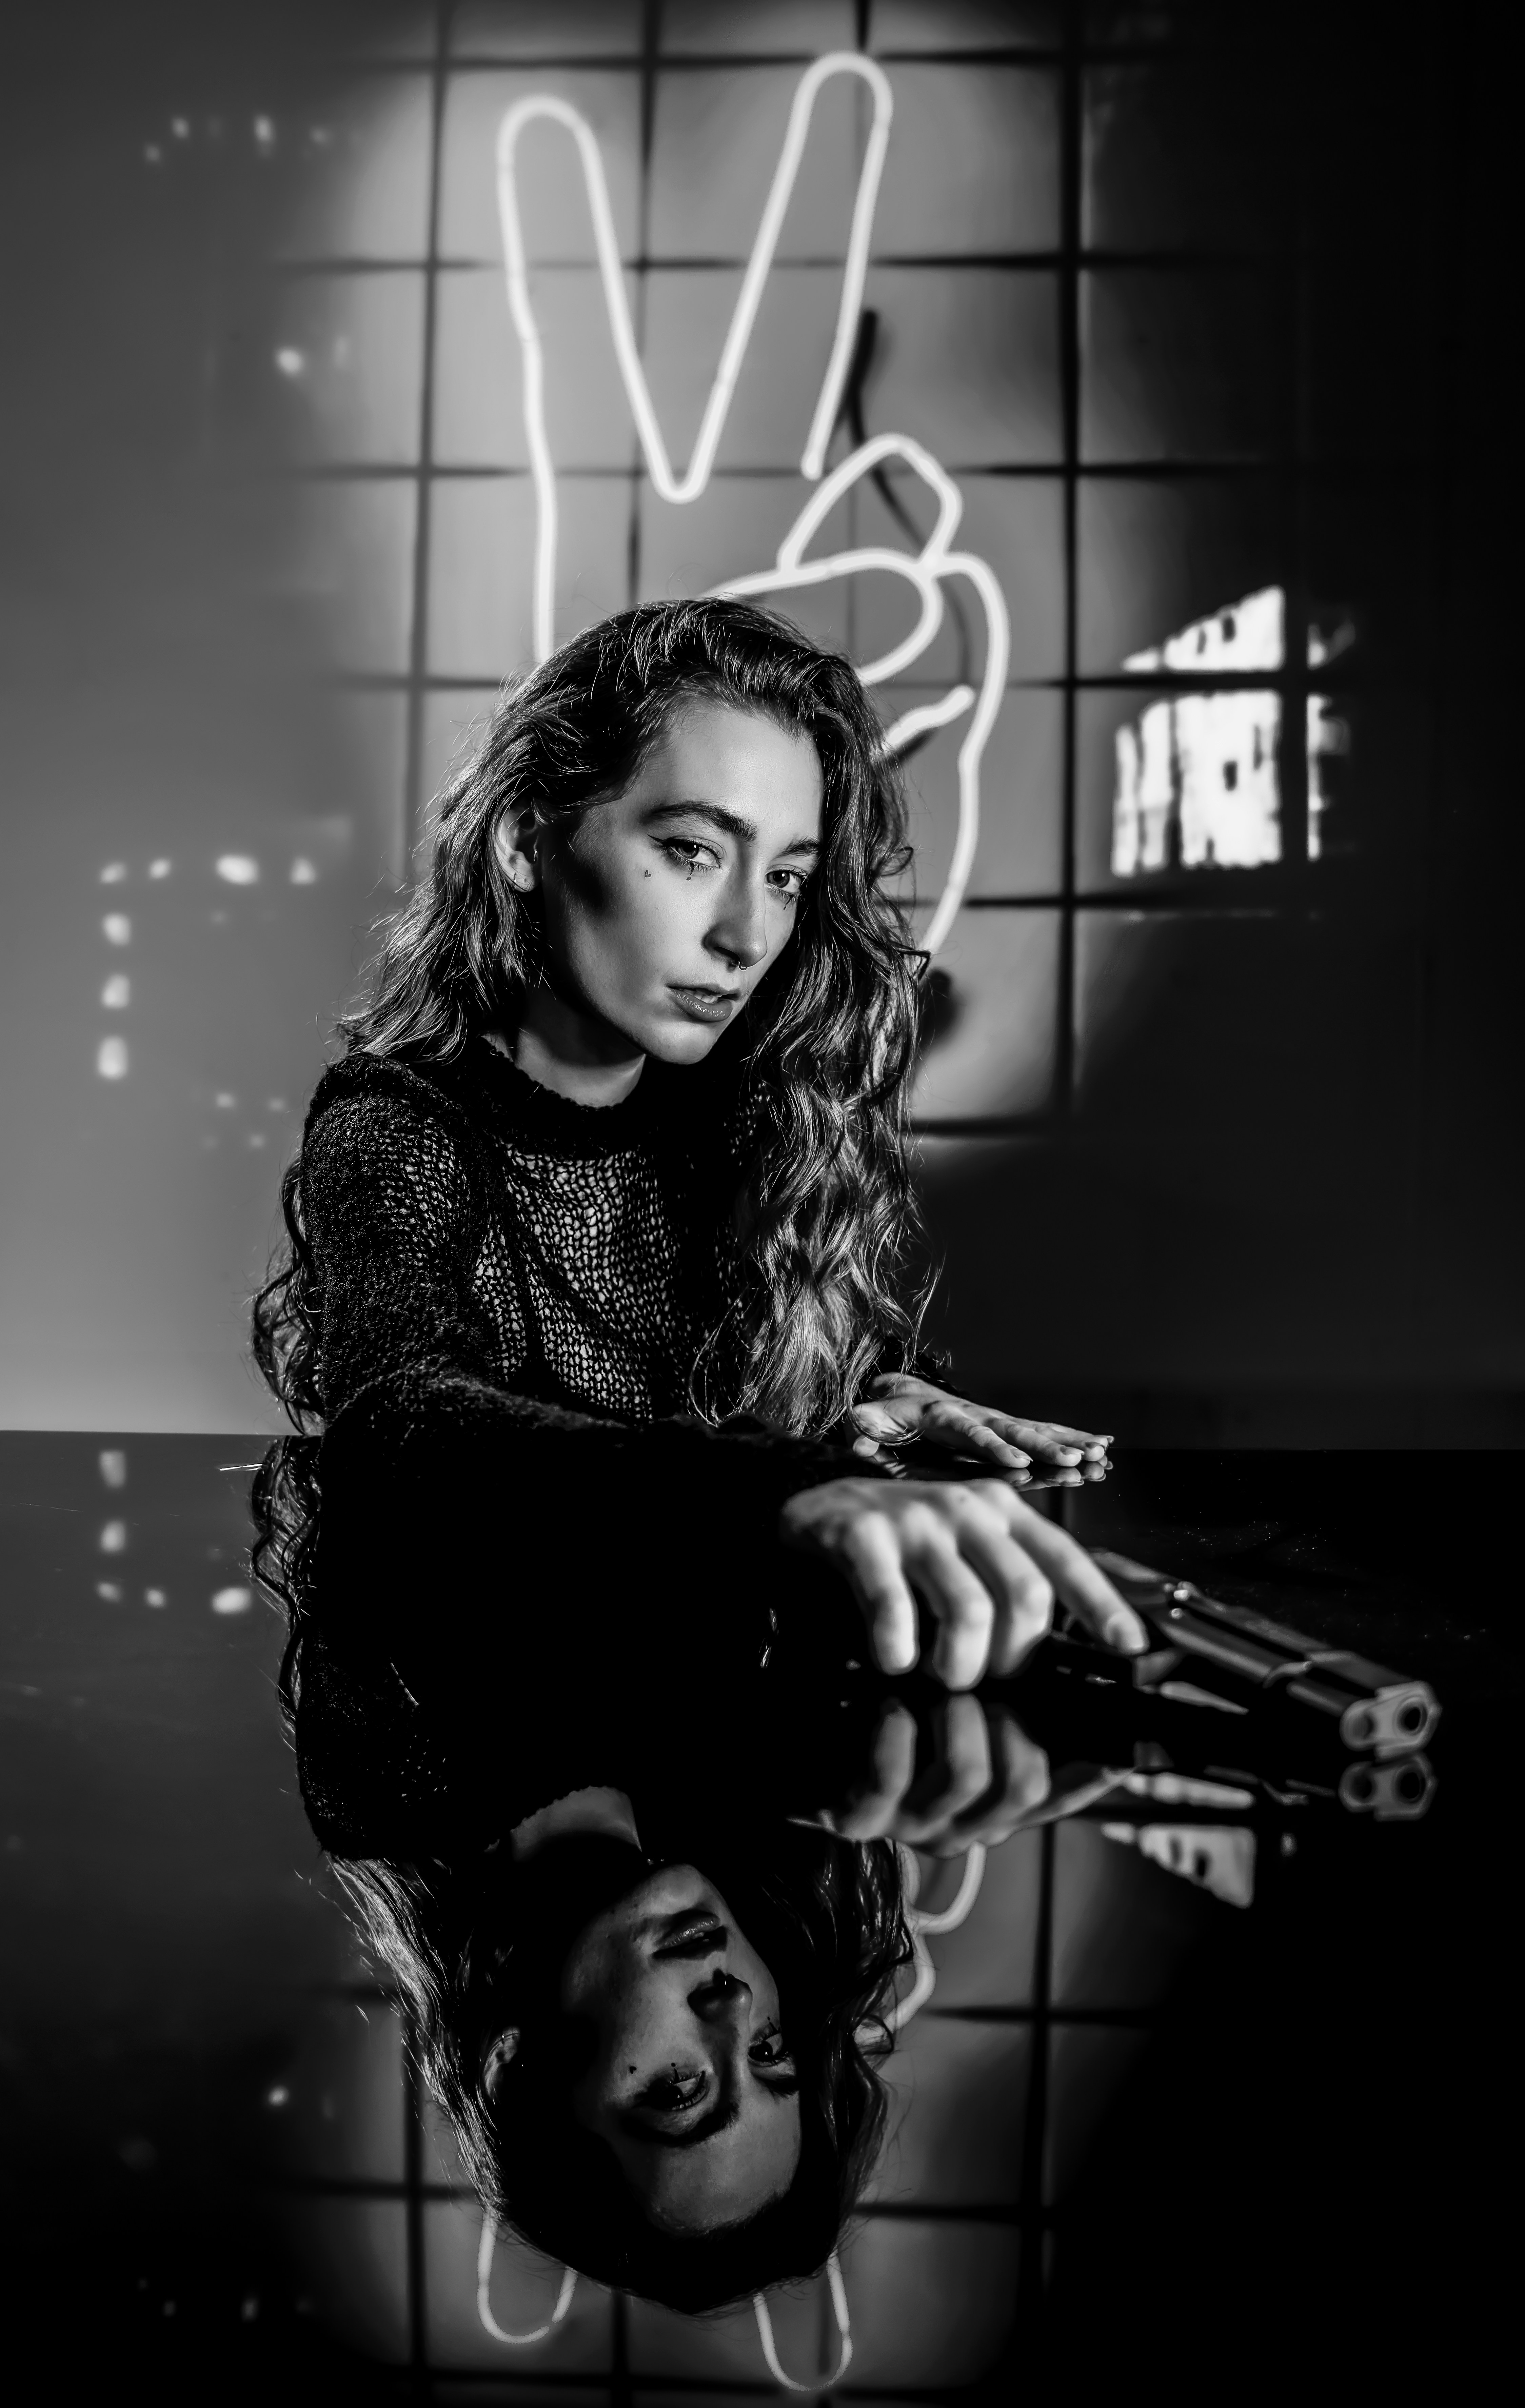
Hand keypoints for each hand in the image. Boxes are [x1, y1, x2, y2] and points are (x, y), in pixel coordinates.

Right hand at [778, 1475, 1148, 1688]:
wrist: (813, 1507)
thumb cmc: (903, 1545)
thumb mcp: (966, 1549)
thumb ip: (1010, 1581)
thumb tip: (1062, 1650)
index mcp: (1001, 1510)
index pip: (1065, 1558)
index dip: (1101, 1605)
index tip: (1128, 1647)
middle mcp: (966, 1506)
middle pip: (1025, 1595)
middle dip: (1014, 1658)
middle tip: (985, 1681)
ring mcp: (914, 1517)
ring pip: (970, 1609)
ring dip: (960, 1665)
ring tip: (940, 1678)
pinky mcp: (861, 1534)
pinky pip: (894, 1606)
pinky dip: (898, 1648)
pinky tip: (892, 1661)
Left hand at [807, 1696, 1123, 1857]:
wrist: (788, 1747)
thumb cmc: (878, 1715)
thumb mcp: (955, 1708)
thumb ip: (1013, 1705)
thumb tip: (1075, 1675)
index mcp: (991, 1803)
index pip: (1061, 1796)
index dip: (1092, 1774)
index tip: (1120, 1744)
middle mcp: (959, 1824)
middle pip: (1022, 1785)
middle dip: (1014, 1726)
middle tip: (992, 1685)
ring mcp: (908, 1825)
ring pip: (967, 1777)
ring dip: (958, 1719)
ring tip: (939, 1688)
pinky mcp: (856, 1817)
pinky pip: (891, 1777)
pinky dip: (895, 1733)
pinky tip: (888, 1707)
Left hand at [849, 1375, 1111, 1471]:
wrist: (907, 1397)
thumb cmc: (890, 1414)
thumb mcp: (874, 1417)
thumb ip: (866, 1424)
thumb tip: (856, 1433)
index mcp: (946, 1415)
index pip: (973, 1432)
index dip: (994, 1446)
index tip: (1017, 1462)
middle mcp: (979, 1415)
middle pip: (1015, 1430)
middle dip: (1045, 1446)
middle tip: (1074, 1460)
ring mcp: (998, 1422)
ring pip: (1038, 1430)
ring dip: (1069, 1442)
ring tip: (1099, 1454)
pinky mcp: (1011, 1431)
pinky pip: (1046, 1434)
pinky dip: (1074, 1439)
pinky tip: (1103, 1449)